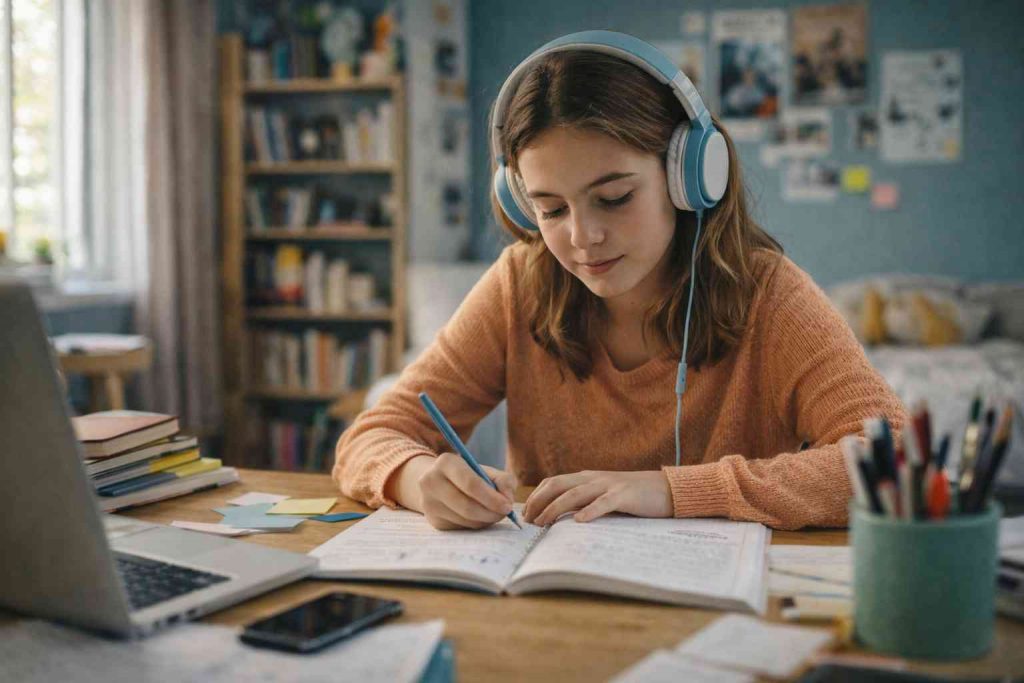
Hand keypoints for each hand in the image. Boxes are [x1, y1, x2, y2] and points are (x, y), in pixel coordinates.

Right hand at [405, 453, 517, 530]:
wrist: (437, 482)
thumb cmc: (467, 475)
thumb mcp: (485, 470)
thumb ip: (503, 480)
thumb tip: (508, 500)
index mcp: (446, 463)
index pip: (470, 484)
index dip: (492, 498)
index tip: (508, 506)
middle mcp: (431, 482)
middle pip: (467, 506)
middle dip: (491, 513)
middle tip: (505, 513)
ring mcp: (429, 503)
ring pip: (465, 519)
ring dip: (485, 520)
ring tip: (493, 513)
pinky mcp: (433, 520)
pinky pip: (462, 527)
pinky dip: (476, 524)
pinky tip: (479, 516)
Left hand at [523, 470, 672, 525]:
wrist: (666, 489)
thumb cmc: (633, 496)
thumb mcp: (603, 496)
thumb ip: (584, 501)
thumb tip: (559, 517)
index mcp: (586, 478)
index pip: (553, 482)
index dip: (536, 497)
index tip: (526, 514)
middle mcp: (593, 478)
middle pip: (558, 485)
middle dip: (539, 502)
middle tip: (528, 520)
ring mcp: (608, 485)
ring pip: (575, 493)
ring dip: (555, 508)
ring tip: (543, 522)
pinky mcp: (624, 495)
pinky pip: (603, 502)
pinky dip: (590, 511)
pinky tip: (579, 521)